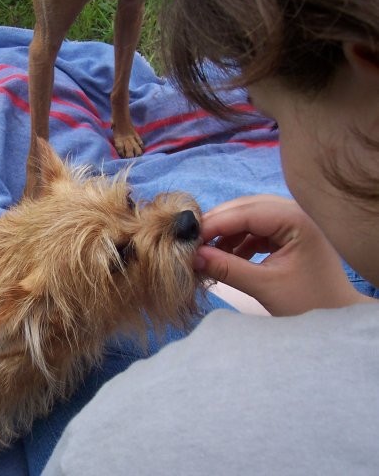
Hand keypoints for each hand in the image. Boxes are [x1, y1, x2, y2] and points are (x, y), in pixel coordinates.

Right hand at [195, 195, 367, 315]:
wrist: (336, 316)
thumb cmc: (308, 303)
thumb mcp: (264, 286)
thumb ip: (227, 268)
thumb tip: (193, 256)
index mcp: (297, 219)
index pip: (245, 212)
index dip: (214, 224)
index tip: (188, 240)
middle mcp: (296, 211)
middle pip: (244, 208)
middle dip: (217, 225)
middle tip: (192, 244)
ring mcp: (292, 220)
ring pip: (247, 216)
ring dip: (226, 233)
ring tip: (208, 254)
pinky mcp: (288, 232)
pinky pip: (255, 228)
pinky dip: (238, 240)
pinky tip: (226, 256)